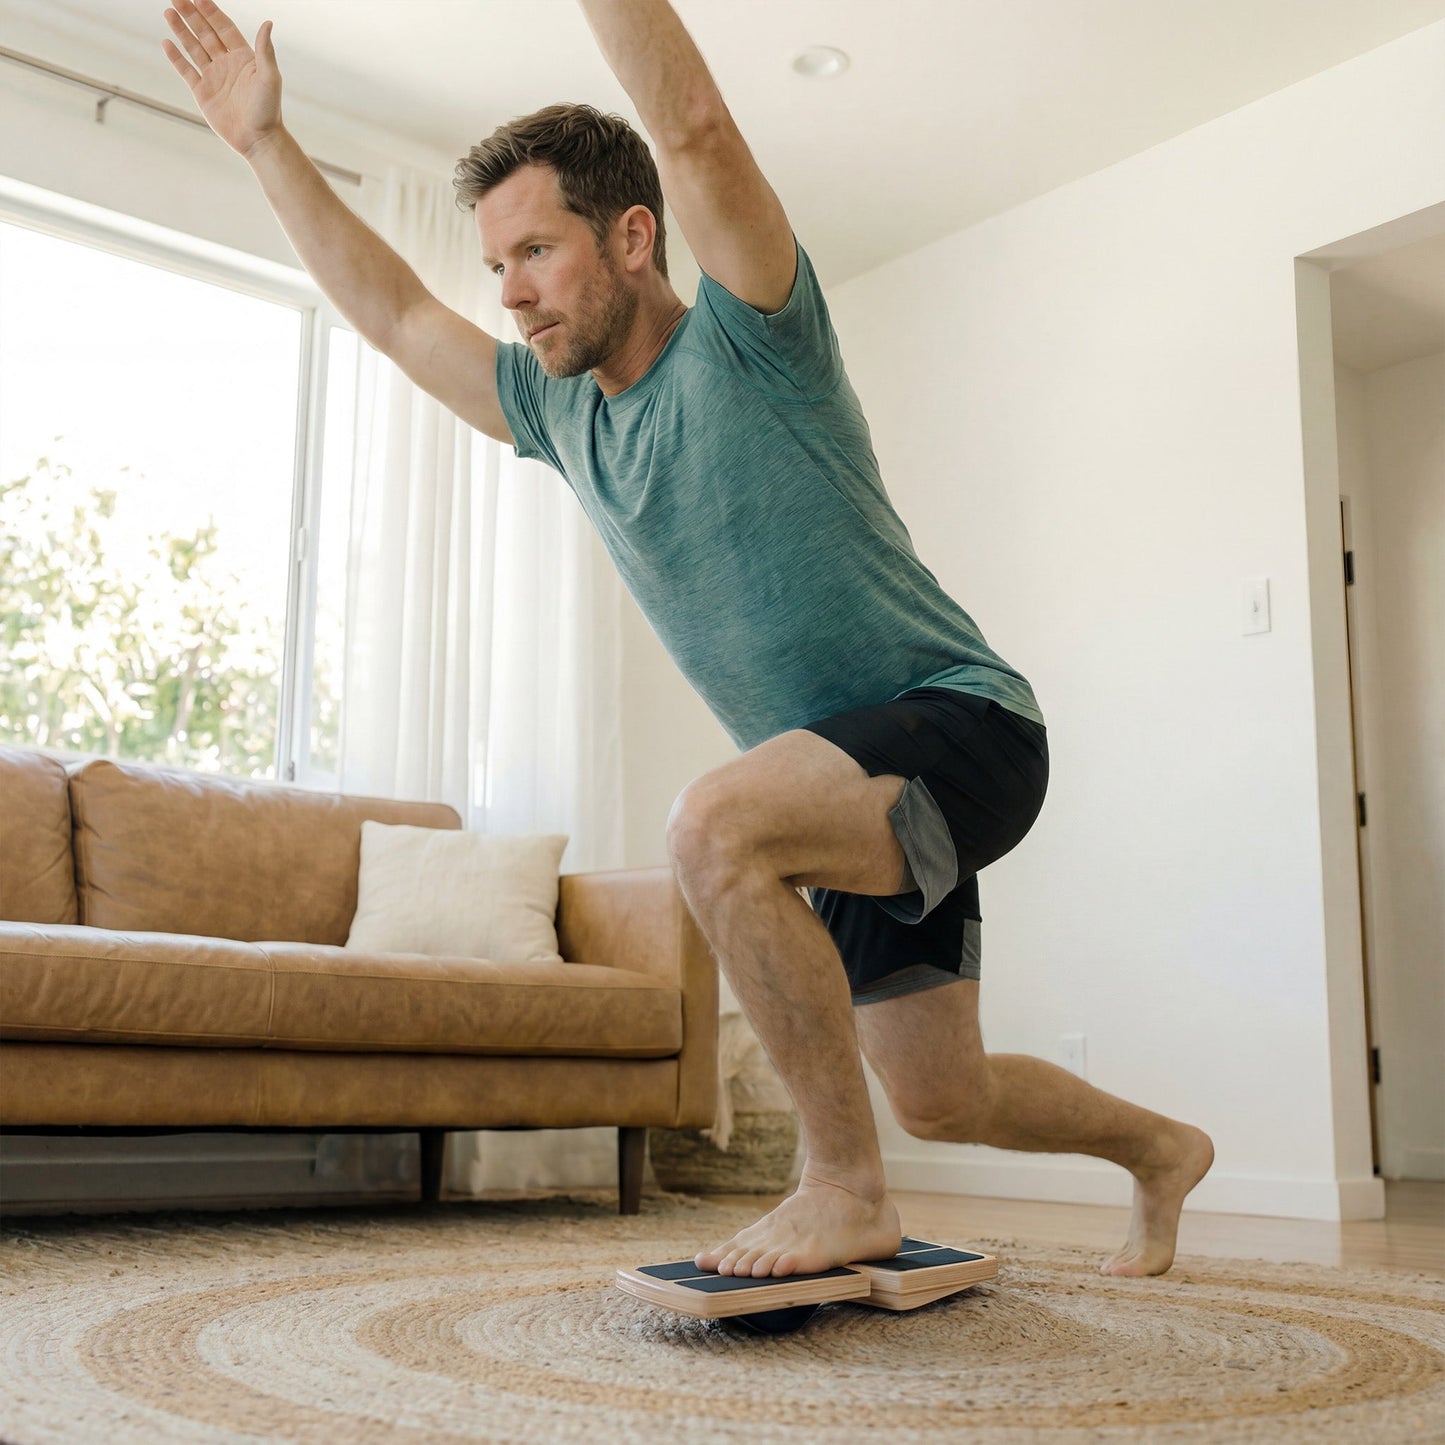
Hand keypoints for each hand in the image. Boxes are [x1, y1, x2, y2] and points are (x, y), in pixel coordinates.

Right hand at [161, 0, 281, 160]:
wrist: (258, 140)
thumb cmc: (268, 110)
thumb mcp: (269, 78)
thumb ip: (265, 50)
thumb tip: (268, 23)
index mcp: (243, 57)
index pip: (224, 28)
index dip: (211, 12)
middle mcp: (227, 64)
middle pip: (206, 33)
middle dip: (192, 15)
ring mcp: (214, 77)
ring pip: (194, 48)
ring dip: (181, 30)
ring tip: (169, 12)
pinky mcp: (203, 93)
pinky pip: (186, 70)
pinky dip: (176, 57)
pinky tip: (166, 42)